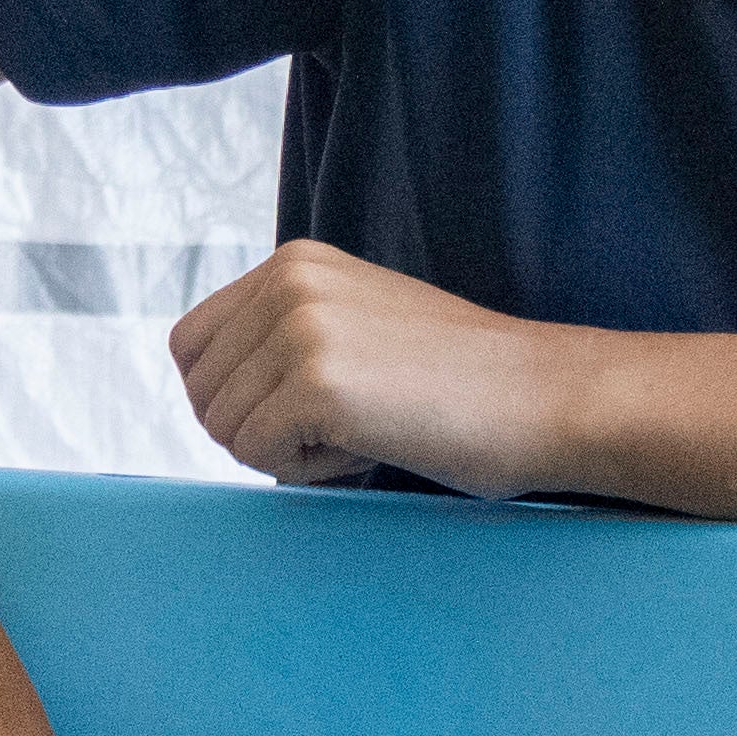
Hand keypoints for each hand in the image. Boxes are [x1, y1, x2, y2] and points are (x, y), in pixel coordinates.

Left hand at [168, 242, 597, 496]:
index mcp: (294, 263)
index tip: (298, 413)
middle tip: (343, 424)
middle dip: (258, 430)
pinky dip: (309, 472)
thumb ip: (284, 338)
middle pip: (200, 393)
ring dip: (286, 452)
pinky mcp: (318, 383)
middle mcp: (288, 281)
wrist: (546, 396)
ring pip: (224, 429)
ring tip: (365, 429)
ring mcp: (302, 328)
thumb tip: (206, 394)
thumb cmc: (460, 384)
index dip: (231, 399)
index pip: (190, 346)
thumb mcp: (356, 326)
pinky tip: (371, 445)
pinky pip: (259, 456)